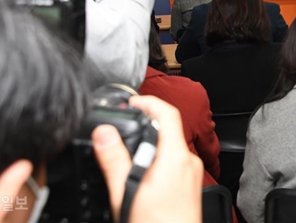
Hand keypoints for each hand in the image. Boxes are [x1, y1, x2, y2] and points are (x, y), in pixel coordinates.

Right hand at [92, 96, 203, 222]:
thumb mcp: (125, 192)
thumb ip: (114, 159)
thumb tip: (104, 133)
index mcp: (175, 158)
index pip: (168, 113)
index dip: (149, 102)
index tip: (132, 102)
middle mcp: (189, 163)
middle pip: (168, 130)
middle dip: (145, 126)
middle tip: (123, 129)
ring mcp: (192, 175)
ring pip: (170, 148)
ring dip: (150, 145)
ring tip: (127, 156)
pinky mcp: (190, 187)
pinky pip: (173, 163)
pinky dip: (157, 161)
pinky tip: (141, 177)